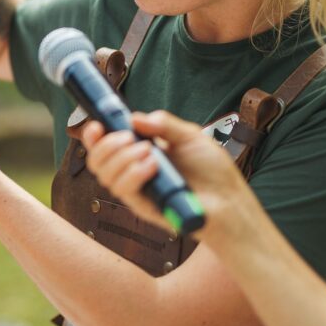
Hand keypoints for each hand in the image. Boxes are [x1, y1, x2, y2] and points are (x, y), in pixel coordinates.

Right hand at [69, 111, 249, 236]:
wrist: (230, 201)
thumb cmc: (213, 172)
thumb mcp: (190, 136)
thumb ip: (164, 124)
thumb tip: (135, 118)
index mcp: (140, 153)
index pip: (106, 146)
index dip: (94, 136)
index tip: (96, 125)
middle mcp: (133, 172)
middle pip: (97, 161)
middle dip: (106, 145)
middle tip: (129, 138)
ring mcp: (138, 191)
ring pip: (105, 175)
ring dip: (122, 158)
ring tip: (149, 152)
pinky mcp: (144, 207)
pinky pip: (124, 190)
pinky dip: (133, 173)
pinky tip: (153, 166)